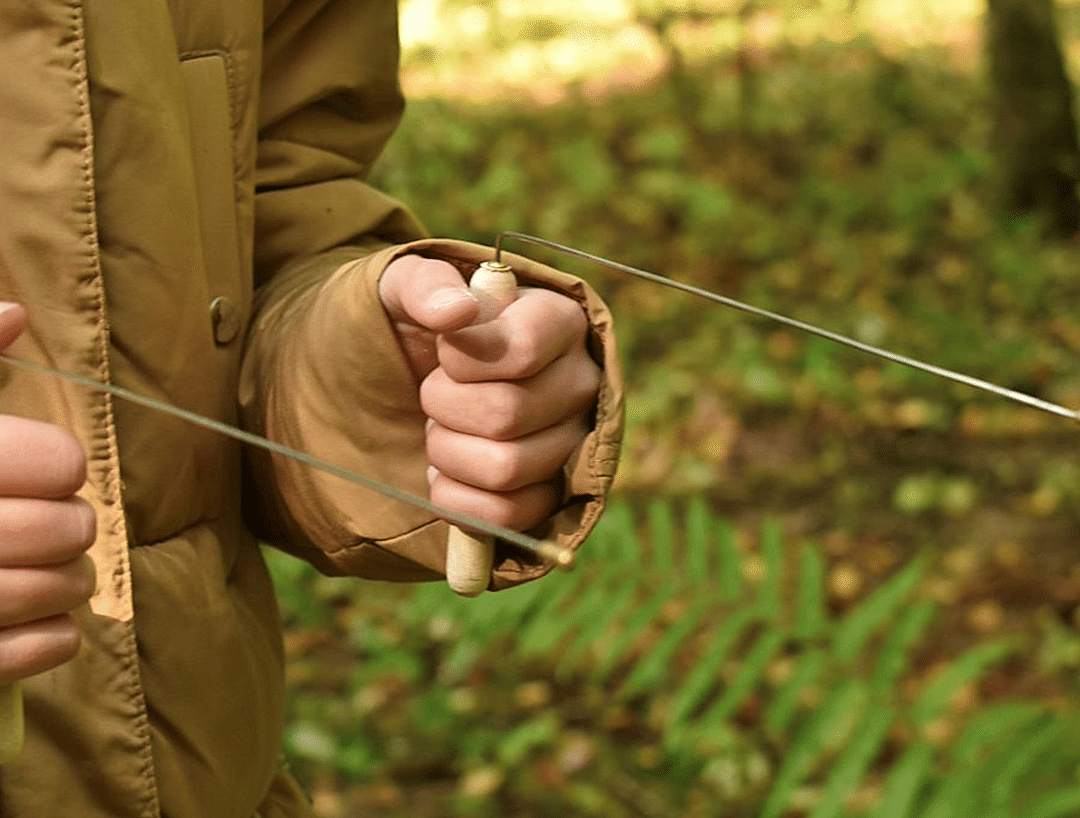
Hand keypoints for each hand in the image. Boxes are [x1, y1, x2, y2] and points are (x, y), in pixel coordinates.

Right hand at [0, 304, 95, 684]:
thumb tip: (14, 313)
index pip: (57, 463)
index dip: (60, 467)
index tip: (47, 471)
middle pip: (65, 528)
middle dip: (73, 526)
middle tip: (62, 525)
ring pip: (60, 590)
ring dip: (72, 581)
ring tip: (56, 572)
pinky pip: (42, 650)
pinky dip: (55, 636)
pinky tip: (41, 618)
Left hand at [379, 255, 600, 531]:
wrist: (417, 376)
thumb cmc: (419, 324)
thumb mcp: (406, 288)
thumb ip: (425, 286)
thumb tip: (456, 312)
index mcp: (560, 319)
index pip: (523, 348)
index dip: (466, 358)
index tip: (444, 350)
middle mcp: (582, 381)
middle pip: (508, 413)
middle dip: (445, 405)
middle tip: (433, 392)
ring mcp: (573, 443)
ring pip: (506, 468)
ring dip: (448, 452)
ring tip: (440, 429)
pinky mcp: (554, 494)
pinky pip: (507, 516)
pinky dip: (458, 499)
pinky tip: (446, 471)